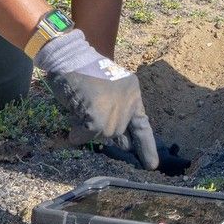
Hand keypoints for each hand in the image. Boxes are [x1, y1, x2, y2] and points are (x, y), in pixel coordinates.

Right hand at [34, 30, 157, 169]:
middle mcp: (129, 103)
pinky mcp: (98, 120)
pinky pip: (86, 135)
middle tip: (92, 114)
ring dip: (88, 128)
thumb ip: (116, 112)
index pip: (143, 126)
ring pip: (102, 135)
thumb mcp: (109, 89)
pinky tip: (73, 117)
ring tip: (80, 107)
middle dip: (106, 130)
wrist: (70, 57)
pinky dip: (77, 133)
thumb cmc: (84, 71)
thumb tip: (120, 141)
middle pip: (118, 132)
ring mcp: (115, 113)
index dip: (146, 147)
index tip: (152, 165)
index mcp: (133, 94)